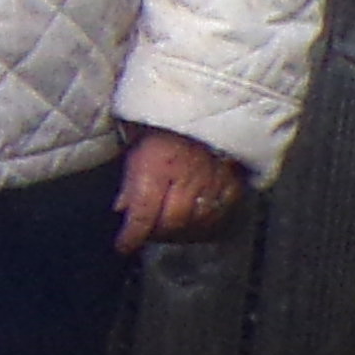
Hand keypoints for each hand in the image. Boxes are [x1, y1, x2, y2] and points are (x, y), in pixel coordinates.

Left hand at [114, 126, 248, 255]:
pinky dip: (205, 223)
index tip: (124, 246)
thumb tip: (122, 209)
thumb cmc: (165, 129)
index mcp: (158, 167)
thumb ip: (130, 183)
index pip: (143, 214)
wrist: (204, 108)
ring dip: (180, 231)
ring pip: (197, 223)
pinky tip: (194, 222)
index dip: (132, 235)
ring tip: (169, 227)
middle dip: (157, 233)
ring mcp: (213, 182)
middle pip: (172, 223)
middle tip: (148, 232)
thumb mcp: (137, 150)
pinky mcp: (232, 184)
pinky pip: (220, 215)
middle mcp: (187, 178)